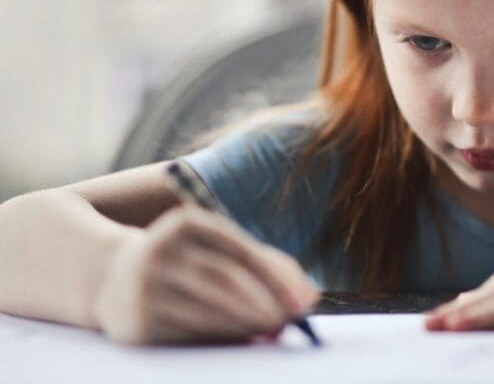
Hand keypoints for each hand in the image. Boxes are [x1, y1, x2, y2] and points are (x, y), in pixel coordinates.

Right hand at [93, 205, 319, 344]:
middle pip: (225, 280)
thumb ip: (269, 266)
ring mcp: (144, 286)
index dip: (276, 278)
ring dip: (248, 325)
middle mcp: (160, 249)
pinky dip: (222, 340)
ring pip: (209, 310)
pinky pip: (190, 335)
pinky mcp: (137, 322)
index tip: (304, 303)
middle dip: (265, 305)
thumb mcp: (219, 250)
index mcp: (186, 223)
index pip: (240, 250)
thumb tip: (310, 298)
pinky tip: (242, 341)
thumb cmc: (188, 262)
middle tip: (290, 323)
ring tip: (272, 331)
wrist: (112, 279)